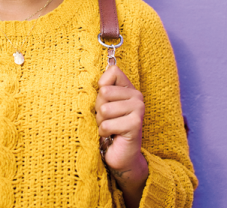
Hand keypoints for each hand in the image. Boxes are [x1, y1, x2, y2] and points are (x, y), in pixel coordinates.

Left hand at [96, 63, 148, 202]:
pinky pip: (106, 125)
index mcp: (129, 88)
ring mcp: (138, 109)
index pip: (112, 72)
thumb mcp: (103, 105)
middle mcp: (137, 96)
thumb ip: (101, 90)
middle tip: (107, 119)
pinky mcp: (135, 124)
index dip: (101, 87)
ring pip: (104, 109)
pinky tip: (112, 136)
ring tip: (109, 128)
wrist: (121, 155)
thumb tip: (88, 77)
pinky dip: (103, 133)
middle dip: (98, 109)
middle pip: (104, 92)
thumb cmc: (109, 128)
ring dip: (101, 122)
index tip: (105, 102)